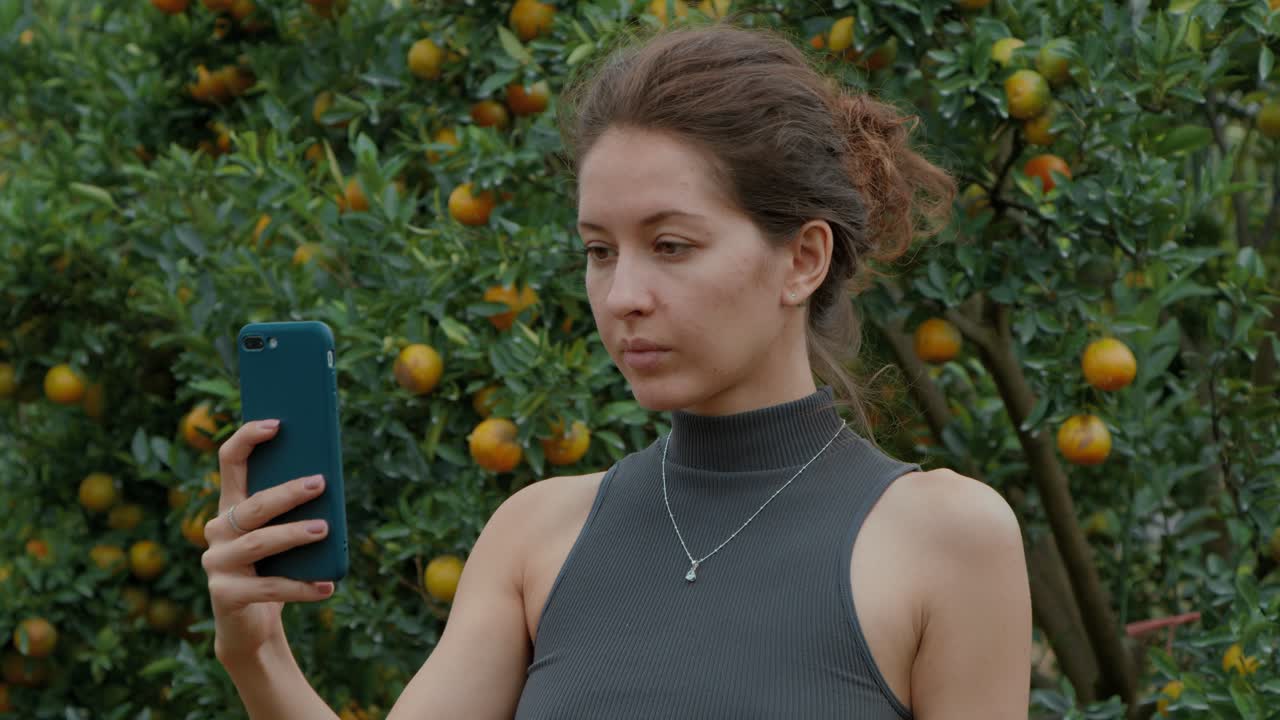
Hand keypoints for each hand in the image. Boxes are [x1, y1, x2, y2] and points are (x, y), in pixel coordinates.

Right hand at [202, 419, 333, 663]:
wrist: (251, 628)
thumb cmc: (273, 570)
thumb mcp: (283, 538)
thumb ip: (294, 512)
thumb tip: (327, 481)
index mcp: (230, 507)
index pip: (231, 462)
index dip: (248, 438)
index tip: (277, 423)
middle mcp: (216, 531)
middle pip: (252, 505)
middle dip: (286, 492)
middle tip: (320, 483)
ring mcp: (217, 563)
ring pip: (258, 542)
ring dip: (294, 534)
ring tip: (324, 529)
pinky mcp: (224, 595)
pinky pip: (268, 588)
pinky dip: (301, 587)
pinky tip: (327, 587)